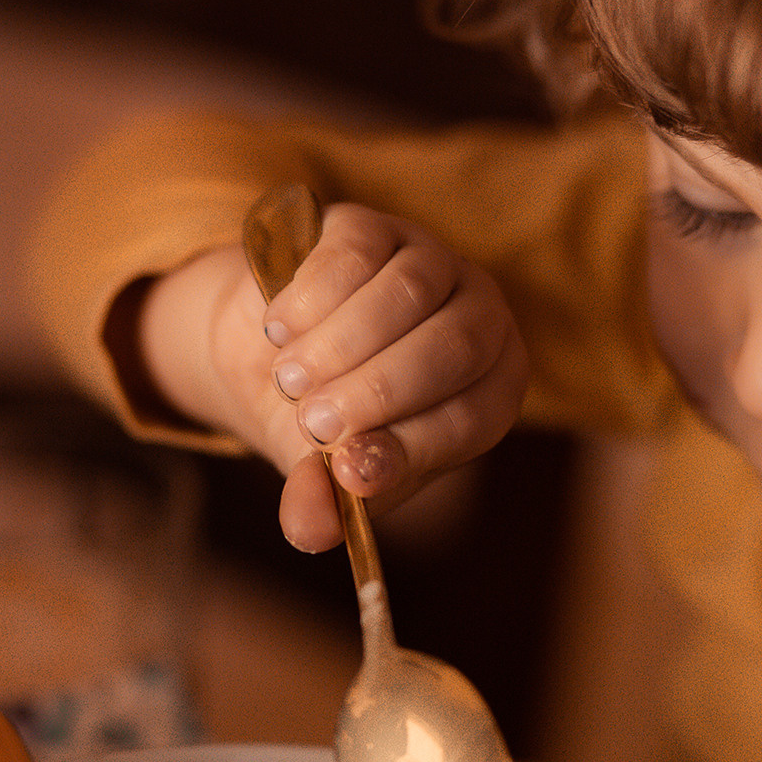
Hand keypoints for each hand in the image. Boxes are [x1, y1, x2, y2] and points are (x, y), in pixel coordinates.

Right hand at [143, 203, 526, 552]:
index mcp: (490, 392)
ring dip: (342, 343)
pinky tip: (279, 331)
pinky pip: (356, 251)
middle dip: (379, 390)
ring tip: (288, 379)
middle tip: (311, 421)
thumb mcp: (323, 471)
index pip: (472, 417)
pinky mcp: (375, 228)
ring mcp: (432, 264)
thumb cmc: (323, 421)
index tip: (347, 473)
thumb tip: (310, 532)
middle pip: (453, 346)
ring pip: (410, 291)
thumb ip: (324, 502)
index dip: (411, 447)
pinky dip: (313, 297)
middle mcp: (480, 321)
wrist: (270, 354)